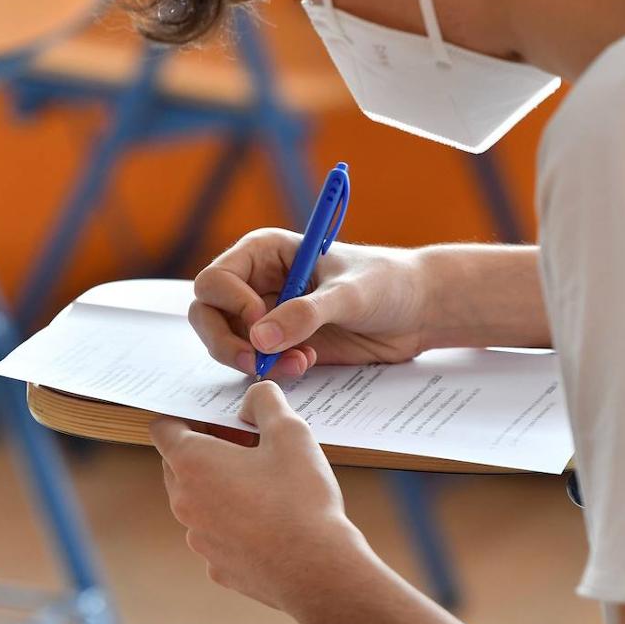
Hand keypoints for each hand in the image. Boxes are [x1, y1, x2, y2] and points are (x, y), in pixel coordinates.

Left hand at [150, 381, 370, 613]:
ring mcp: (198, 538)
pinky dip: (233, 521)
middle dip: (207, 448)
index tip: (219, 418)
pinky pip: (217, 532)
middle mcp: (184, 502)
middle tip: (249, 444)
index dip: (188, 415)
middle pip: (178, 463)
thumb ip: (265, 401)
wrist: (318, 570)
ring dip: (220, 485)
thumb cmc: (300, 499)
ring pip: (198, 499)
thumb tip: (252, 398)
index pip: (163, 428)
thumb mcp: (290, 431)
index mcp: (192, 463)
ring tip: (263, 481)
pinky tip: (269, 520)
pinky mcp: (217, 565)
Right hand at [190, 228, 429, 377]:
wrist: (417, 310)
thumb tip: (259, 338)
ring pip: (225, 343)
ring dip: (252, 360)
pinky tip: (306, 364)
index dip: (231, 304)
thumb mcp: (349, 294)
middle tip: (256, 361)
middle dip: (226, 342)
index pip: (216, 279)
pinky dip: (270, 371)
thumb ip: (305, 313)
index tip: (261, 322)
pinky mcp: (280, 345)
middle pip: (207, 314)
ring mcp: (265, 316)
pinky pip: (253, 363)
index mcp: (264, 252)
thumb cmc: (387, 283)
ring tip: (299, 362)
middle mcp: (256, 283)